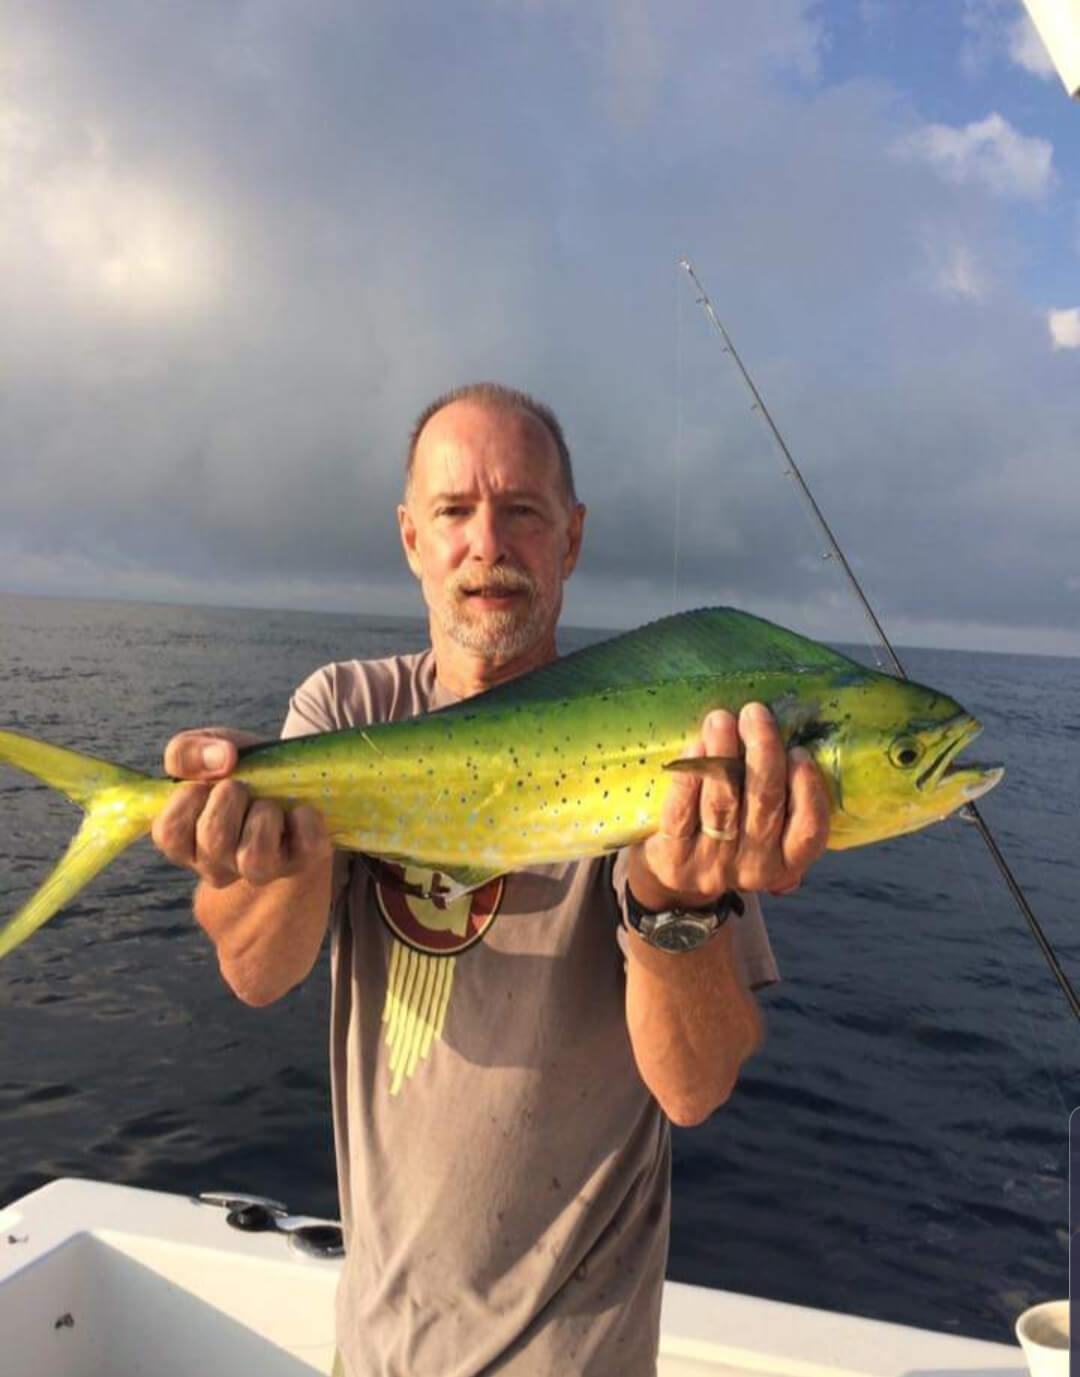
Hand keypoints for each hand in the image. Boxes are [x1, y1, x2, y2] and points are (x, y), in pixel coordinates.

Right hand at [151, 728, 331, 888]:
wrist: (294, 778)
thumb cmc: (241, 771)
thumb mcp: (208, 749)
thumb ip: (188, 751)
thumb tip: (222, 758)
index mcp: (185, 842)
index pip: (169, 832)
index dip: (189, 798)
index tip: (206, 782)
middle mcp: (216, 866)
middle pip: (214, 838)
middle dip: (230, 796)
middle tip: (241, 786)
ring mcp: (259, 870)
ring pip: (255, 856)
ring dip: (265, 812)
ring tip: (268, 802)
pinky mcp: (300, 863)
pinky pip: (305, 845)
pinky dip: (305, 817)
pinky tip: (299, 809)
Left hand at [628, 702, 828, 907]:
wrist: (675, 877)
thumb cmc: (730, 836)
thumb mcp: (765, 833)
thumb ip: (782, 798)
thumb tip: (791, 734)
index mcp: (787, 861)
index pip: (809, 829)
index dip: (808, 789)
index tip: (799, 751)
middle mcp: (754, 867)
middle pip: (765, 804)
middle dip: (763, 752)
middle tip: (755, 713)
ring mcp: (712, 864)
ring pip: (723, 803)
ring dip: (723, 755)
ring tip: (721, 719)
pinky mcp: (674, 857)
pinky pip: (682, 812)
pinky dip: (689, 778)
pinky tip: (695, 748)